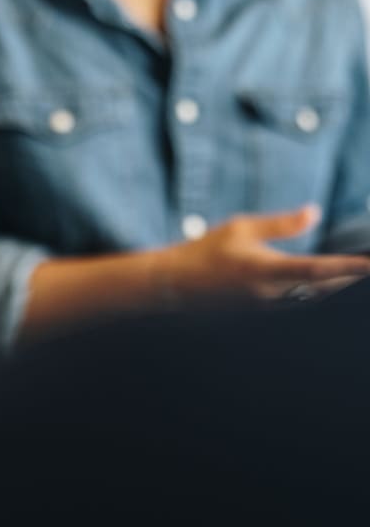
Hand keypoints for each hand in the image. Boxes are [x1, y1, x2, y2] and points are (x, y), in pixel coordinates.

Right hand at [157, 205, 369, 303]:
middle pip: (325, 290)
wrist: (175, 285)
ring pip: (315, 300)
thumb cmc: (206, 251)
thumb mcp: (241, 228)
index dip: (351, 268)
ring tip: (359, 275)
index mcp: (266, 269)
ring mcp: (268, 309)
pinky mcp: (263, 314)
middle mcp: (271, 294)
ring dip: (339, 289)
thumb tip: (315, 212)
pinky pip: (300, 305)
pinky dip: (321, 295)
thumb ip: (281, 224)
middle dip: (352, 280)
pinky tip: (332, 288)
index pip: (319, 269)